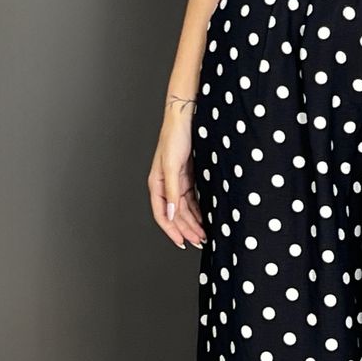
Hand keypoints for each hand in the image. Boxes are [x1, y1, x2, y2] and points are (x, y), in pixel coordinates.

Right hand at [147, 102, 205, 248]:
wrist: (186, 118)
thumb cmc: (174, 137)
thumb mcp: (172, 166)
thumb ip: (172, 192)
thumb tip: (171, 215)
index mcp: (157, 184)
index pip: (163, 215)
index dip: (172, 231)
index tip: (183, 242)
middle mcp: (166, 185)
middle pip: (175, 215)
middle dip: (186, 229)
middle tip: (200, 241)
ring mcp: (177, 182)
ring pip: (184, 209)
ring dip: (193, 222)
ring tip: (203, 234)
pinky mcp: (187, 176)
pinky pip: (191, 199)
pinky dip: (198, 210)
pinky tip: (205, 218)